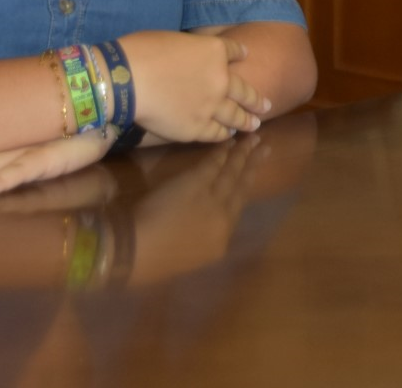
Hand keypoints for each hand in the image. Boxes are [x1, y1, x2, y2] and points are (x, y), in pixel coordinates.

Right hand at [117, 30, 270, 142]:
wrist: (128, 80)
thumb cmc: (142, 51)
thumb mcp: (174, 39)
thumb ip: (190, 50)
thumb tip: (188, 56)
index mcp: (214, 51)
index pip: (234, 51)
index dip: (240, 53)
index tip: (246, 56)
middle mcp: (221, 79)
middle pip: (244, 90)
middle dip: (256, 99)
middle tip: (266, 105)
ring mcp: (212, 106)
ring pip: (235, 115)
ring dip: (246, 120)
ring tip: (254, 124)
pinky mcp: (198, 128)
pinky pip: (216, 133)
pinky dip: (224, 134)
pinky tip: (227, 134)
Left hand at [128, 132, 263, 283]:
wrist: (136, 251)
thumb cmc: (153, 262)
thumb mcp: (187, 258)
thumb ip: (203, 240)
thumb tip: (207, 225)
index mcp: (220, 243)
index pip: (236, 210)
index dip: (247, 188)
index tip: (255, 174)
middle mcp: (223, 220)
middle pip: (241, 188)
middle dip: (253, 165)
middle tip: (265, 147)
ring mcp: (212, 200)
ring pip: (232, 173)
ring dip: (243, 154)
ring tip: (253, 139)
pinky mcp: (196, 184)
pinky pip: (214, 165)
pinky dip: (223, 152)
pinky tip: (230, 142)